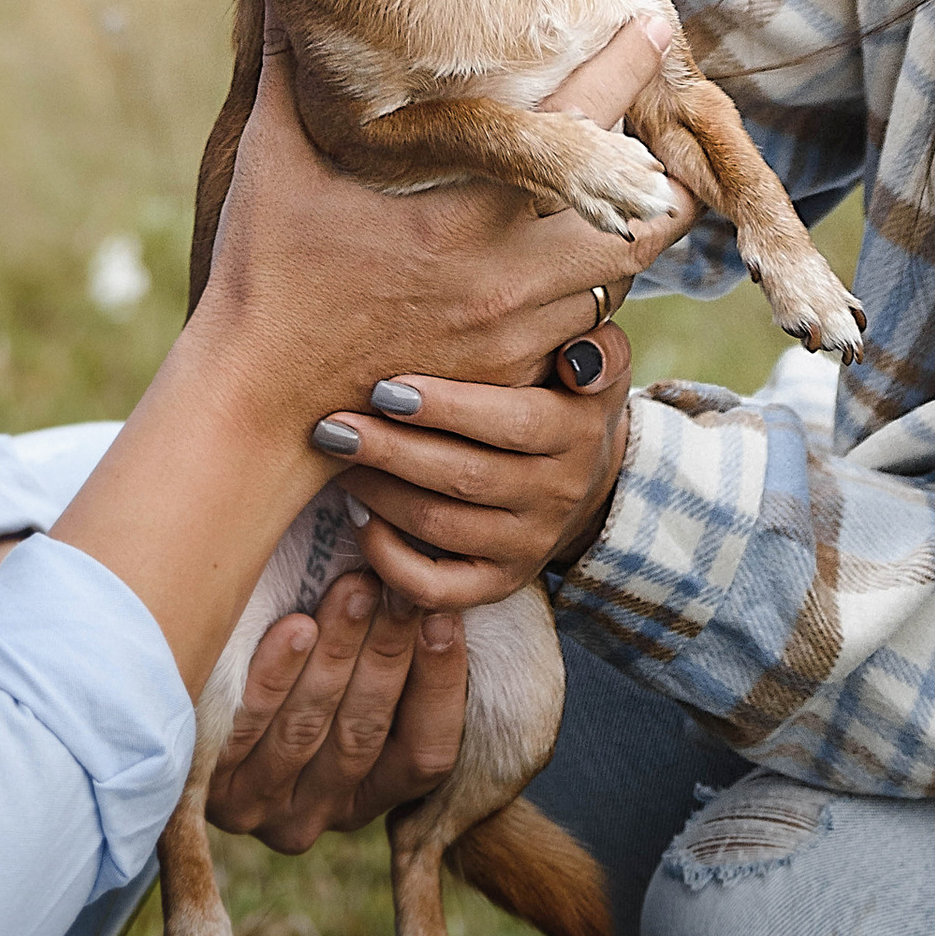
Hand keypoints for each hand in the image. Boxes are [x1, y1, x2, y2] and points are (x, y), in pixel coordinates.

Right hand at [193, 17, 692, 438]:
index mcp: (461, 215)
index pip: (573, 123)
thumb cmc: (264, 278)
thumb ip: (285, 70)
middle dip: (661, 178)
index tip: (654, 22)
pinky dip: (586, 295)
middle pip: (643, 222)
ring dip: (621, 237)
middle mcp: (507, 279)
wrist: (261, 406)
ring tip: (614, 197)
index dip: (624, 66)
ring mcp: (515, 339)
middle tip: (658, 140)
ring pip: (618, 279)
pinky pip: (583, 335)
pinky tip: (561, 270)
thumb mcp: (269, 162)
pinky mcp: (509, 381)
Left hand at [205, 571, 466, 848]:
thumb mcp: (357, 663)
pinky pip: (246, 730)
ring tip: (354, 589)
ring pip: (309, 729)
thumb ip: (401, 646)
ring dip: (337, 654)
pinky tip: (294, 627)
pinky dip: (274, 676)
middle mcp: (318, 814)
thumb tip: (447, 594)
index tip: (444, 616)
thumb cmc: (298, 648)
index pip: (424, 757)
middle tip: (399, 589)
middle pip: (364, 736)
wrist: (177, 682)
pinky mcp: (207, 787)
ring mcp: (260, 807)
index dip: (440, 687)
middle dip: (387, 654)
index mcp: (370, 796)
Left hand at [310, 327, 636, 611]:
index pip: (513, 423)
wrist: (585, 471)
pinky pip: (437, 588)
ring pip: (441, 526)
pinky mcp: (499, 583)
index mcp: (577, 433)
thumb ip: (597, 347)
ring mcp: (527, 545)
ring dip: (379, 493)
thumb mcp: (601, 359)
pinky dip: (390, 559)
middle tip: (334, 425)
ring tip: (335, 455)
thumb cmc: (567, 391)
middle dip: (392, 450)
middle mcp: (556, 496)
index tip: (385, 388)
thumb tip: (579, 358)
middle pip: (465, 477)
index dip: (448, 408)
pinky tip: (358, 518)